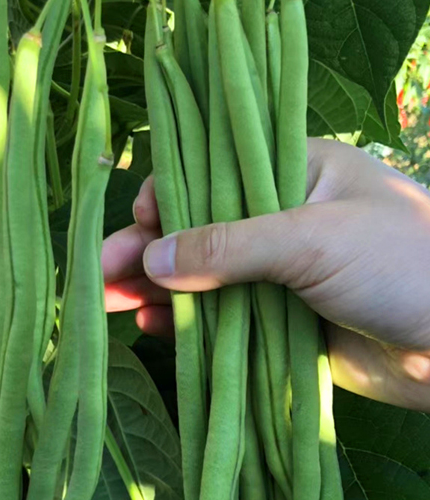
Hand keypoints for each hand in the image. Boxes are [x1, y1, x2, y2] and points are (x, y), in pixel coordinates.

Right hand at [102, 138, 429, 410]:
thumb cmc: (402, 264)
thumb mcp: (311, 239)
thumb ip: (228, 245)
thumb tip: (149, 259)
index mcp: (292, 173)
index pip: (210, 174)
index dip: (167, 198)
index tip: (140, 226)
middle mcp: (277, 219)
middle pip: (194, 229)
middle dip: (144, 250)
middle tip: (99, 275)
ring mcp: (276, 274)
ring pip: (200, 277)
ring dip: (154, 289)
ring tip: (107, 305)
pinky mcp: (277, 321)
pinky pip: (218, 318)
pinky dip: (184, 322)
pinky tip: (151, 327)